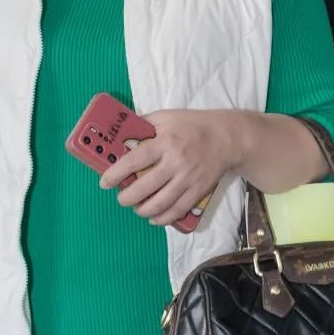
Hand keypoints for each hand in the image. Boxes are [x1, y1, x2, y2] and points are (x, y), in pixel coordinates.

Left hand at [100, 109, 239, 225]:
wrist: (228, 137)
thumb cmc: (194, 125)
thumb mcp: (167, 116)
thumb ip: (145, 123)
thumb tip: (123, 132)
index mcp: (165, 142)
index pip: (136, 160)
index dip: (117, 173)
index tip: (105, 182)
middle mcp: (175, 162)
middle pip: (145, 187)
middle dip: (127, 198)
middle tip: (121, 198)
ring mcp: (188, 178)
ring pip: (160, 203)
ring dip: (143, 211)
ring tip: (136, 208)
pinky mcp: (198, 190)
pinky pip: (178, 210)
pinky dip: (163, 218)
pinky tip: (154, 218)